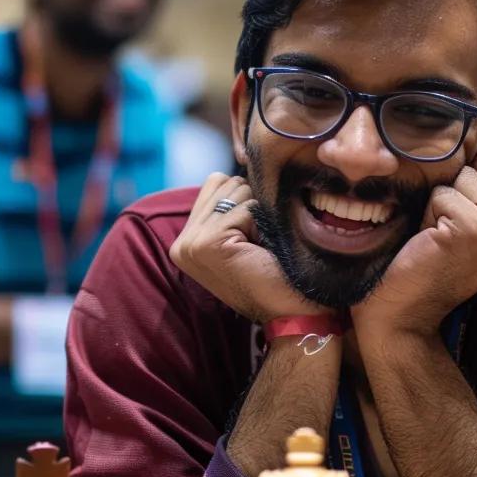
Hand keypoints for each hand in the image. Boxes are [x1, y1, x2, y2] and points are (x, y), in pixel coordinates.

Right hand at [169, 173, 325, 321]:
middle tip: (263, 246)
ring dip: (260, 215)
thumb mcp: (251, 234)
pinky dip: (264, 224)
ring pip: (238, 190)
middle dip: (255, 205)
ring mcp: (190, 244)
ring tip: (263, 249)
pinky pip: (246, 207)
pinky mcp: (206, 244)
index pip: (218, 182)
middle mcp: (181, 242)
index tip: (258, 240)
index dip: (250, 202)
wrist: (296, 314)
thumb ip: (235, 203)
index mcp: (186, 239)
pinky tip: (264, 253)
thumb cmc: (282, 273)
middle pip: (227, 181)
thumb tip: (245, 162)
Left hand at [351, 145, 476, 337]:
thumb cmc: (447, 254)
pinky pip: (441, 192)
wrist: (415, 306)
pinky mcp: (472, 227)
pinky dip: (429, 213)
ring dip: (444, 200)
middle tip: (459, 224)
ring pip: (463, 174)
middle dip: (464, 184)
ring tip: (445, 233)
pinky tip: (434, 241)